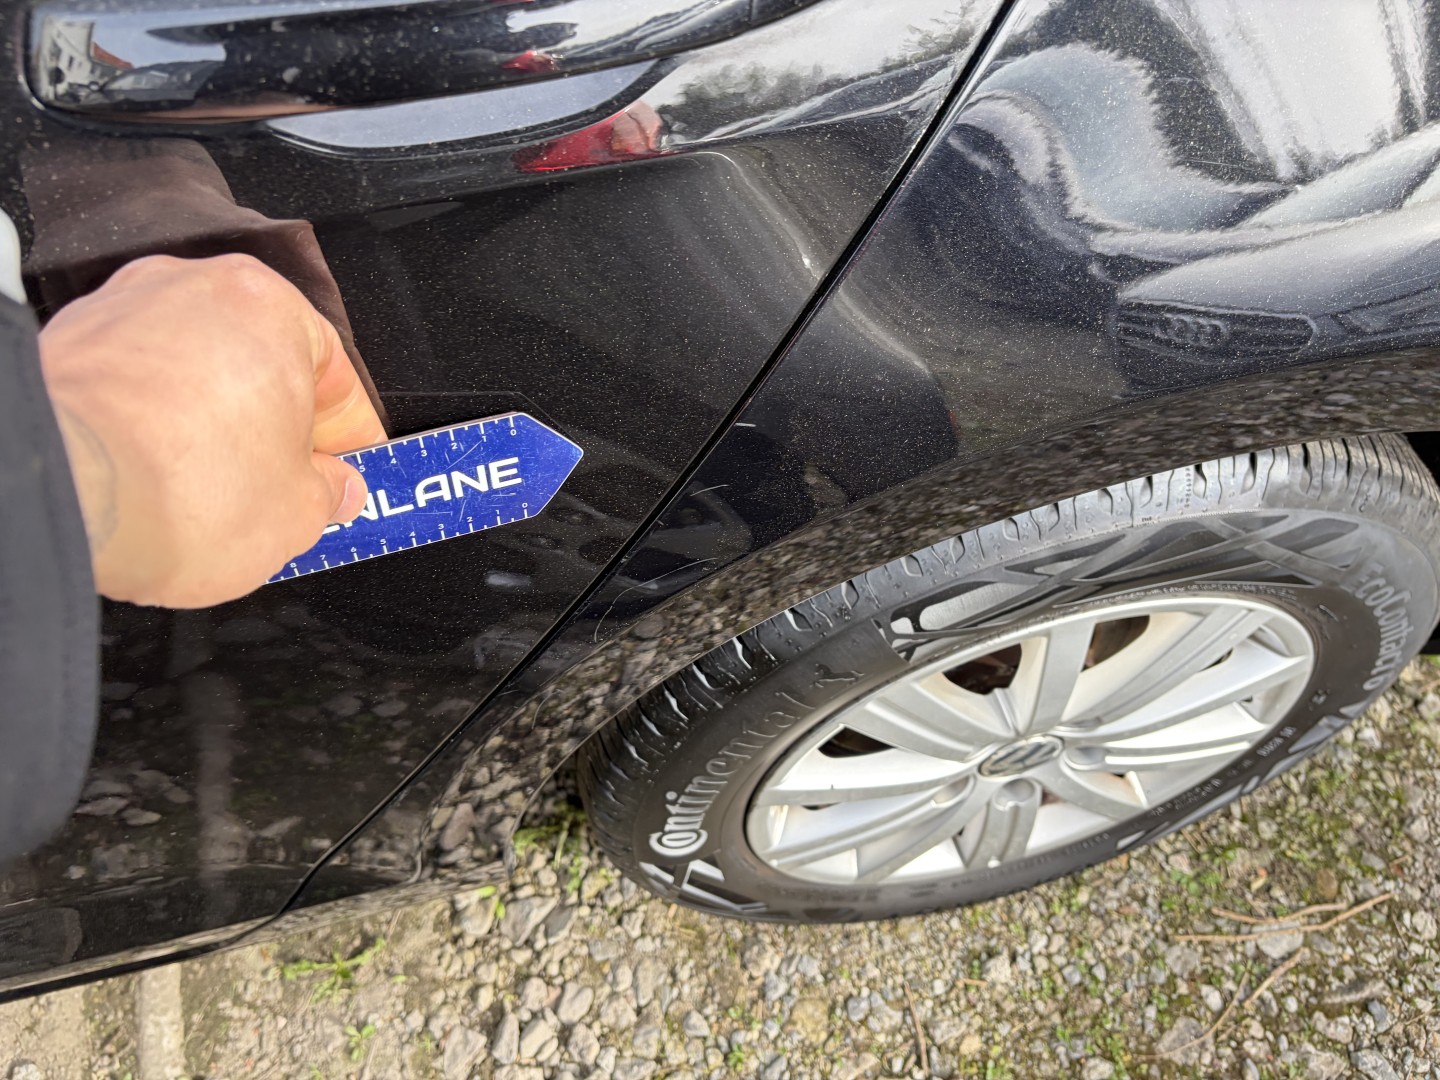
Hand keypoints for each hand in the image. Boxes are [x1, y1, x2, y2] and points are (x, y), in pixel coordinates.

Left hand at [39, 253, 386, 606]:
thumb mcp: (298, 514)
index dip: (351, 435)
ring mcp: (124, 311)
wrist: (63, 495)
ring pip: (197, 370)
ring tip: (221, 490)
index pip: (336, 374)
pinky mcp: (68, 345)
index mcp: (269, 306)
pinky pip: (136, 385)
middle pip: (262, 363)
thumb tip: (331, 491)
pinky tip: (163, 477)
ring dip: (217, 422)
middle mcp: (193, 289)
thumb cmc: (178, 485)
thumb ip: (328, 494)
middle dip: (280, 426)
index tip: (352, 469)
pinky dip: (156, 424)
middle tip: (293, 485)